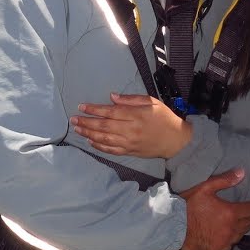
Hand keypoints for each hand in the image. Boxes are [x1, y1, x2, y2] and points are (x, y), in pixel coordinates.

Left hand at [71, 93, 192, 158]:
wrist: (176, 140)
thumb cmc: (164, 118)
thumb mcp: (151, 102)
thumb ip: (131, 99)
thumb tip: (112, 97)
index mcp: (135, 115)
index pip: (110, 112)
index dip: (94, 109)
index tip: (81, 107)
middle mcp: (130, 130)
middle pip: (103, 126)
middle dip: (86, 122)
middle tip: (73, 119)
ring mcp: (129, 142)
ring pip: (104, 139)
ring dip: (88, 134)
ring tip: (77, 129)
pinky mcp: (130, 151)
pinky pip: (111, 150)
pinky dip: (99, 146)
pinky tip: (90, 141)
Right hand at [179, 169, 249, 249]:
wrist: (173, 226)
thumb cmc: (188, 206)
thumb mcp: (206, 188)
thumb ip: (225, 180)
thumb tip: (242, 173)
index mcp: (231, 213)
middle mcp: (231, 229)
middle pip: (249, 223)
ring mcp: (225, 241)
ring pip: (241, 234)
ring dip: (243, 227)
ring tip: (240, 222)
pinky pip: (230, 244)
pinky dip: (232, 238)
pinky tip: (228, 233)